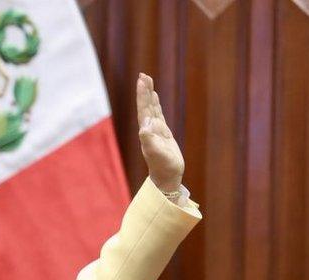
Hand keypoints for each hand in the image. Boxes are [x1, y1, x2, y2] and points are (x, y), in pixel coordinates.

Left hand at [136, 73, 183, 191]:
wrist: (167, 176)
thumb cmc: (163, 167)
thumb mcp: (156, 154)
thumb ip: (149, 141)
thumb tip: (144, 127)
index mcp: (147, 131)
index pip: (143, 109)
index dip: (142, 95)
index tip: (141, 81)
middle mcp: (149, 128)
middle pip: (146, 105)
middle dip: (144, 90)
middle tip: (143, 75)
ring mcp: (155, 130)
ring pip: (151, 107)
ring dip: (149, 94)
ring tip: (147, 80)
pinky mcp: (163, 132)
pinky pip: (158, 114)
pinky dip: (156, 104)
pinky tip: (154, 97)